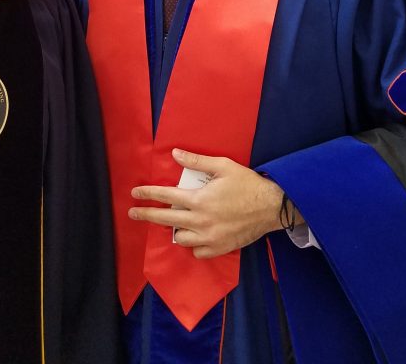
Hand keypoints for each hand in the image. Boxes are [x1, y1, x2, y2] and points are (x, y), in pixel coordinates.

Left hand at [129, 148, 286, 258]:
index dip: (148, 194)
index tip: (135, 194)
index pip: (165, 197)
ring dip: (175, 229)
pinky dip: (194, 244)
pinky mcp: (220, 248)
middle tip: (133, 214)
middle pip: (165, 221)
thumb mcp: (223, 166)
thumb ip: (197, 161)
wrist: (272, 207)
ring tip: (175, 222)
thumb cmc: (247, 184)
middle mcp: (200, 221)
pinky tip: (195, 236)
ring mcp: (209, 238)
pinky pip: (197, 251)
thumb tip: (175, 154)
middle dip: (146, 215)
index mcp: (199, 200)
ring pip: (180, 238)